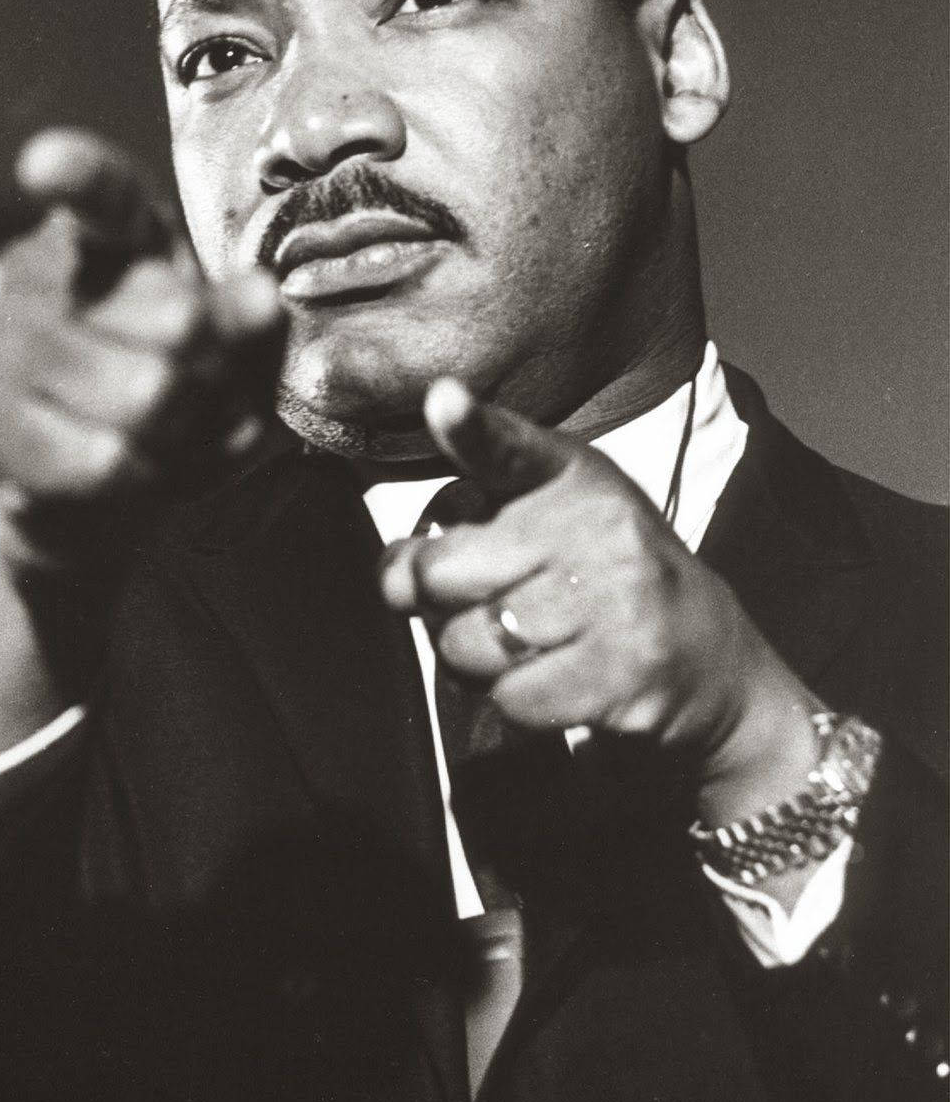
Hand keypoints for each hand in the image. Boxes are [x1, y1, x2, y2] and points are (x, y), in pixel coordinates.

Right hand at [0, 127, 284, 568]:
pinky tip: (136, 469)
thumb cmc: (178, 387)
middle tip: (206, 389)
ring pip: (148, 396)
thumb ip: (250, 317)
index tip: (45, 166)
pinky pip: (105, 459)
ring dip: (189, 432)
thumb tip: (259, 298)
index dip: (76, 174)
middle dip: (219, 373)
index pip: (101, 195)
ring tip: (173, 432)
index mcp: (107, 233)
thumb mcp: (233, 346)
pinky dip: (146, 477)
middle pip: (178, 321)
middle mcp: (38, 273)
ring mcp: (3, 347)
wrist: (110, 484)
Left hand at [379, 378, 820, 826]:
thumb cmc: (596, 582)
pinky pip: (511, 698)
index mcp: (570, 477)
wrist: (706, 659)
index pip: (509, 447)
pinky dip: (517, 701)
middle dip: (436, 603)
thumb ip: (464, 530)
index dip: (469, 425)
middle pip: (443, 575)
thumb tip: (395, 579)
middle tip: (477, 605)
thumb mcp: (548, 521)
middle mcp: (596, 527)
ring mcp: (615, 600)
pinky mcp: (623, 672)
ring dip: (475, 661)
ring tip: (523, 646)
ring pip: (468, 644)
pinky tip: (555, 679)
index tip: (442, 400)